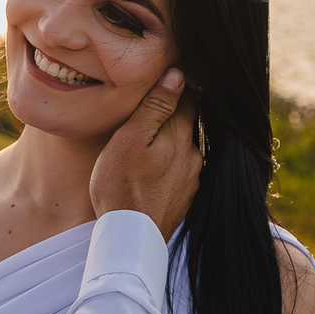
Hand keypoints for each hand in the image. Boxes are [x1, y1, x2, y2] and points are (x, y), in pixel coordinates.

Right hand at [89, 67, 201, 239]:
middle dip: (171, 115)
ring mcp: (192, 178)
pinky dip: (167, 165)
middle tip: (148, 111)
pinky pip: (179, 171)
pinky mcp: (185, 197)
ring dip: (168, 143)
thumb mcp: (129, 139)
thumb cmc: (121, 185)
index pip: (189, 98)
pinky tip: (149, 172)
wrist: (131, 238)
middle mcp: (193, 155)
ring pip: (182, 148)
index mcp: (180, 135)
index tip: (166, 77)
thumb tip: (177, 75)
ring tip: (144, 145)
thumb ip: (154, 107)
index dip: (178, 85)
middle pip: (186, 123)